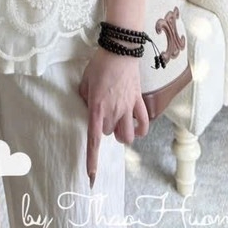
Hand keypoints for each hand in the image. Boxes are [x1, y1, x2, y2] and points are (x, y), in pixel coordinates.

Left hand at [80, 48, 149, 187]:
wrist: (119, 50)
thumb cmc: (99, 65)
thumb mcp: (84, 81)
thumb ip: (84, 97)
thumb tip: (88, 107)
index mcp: (96, 108)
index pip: (94, 140)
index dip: (92, 160)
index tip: (92, 177)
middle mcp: (113, 112)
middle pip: (110, 134)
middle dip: (105, 128)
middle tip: (103, 114)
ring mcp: (128, 108)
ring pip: (128, 136)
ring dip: (123, 134)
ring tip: (119, 125)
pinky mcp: (138, 102)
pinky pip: (143, 123)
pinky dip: (141, 130)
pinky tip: (137, 129)